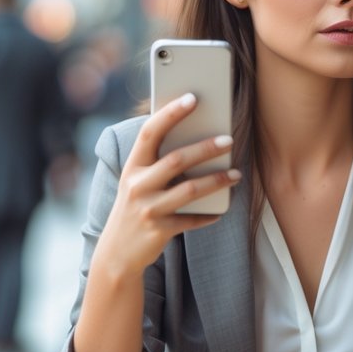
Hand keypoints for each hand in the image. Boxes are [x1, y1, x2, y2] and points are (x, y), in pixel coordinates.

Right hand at [93, 93, 239, 277]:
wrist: (116, 253)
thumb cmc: (135, 208)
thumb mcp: (138, 183)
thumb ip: (158, 164)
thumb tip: (198, 138)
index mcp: (132, 167)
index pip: (149, 133)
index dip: (170, 114)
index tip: (192, 98)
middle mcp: (137, 185)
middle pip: (176, 159)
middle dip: (206, 148)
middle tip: (229, 139)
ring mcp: (147, 209)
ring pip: (189, 189)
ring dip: (217, 180)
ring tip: (237, 174)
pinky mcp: (159, 231)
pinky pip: (192, 219)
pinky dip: (209, 214)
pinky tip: (221, 210)